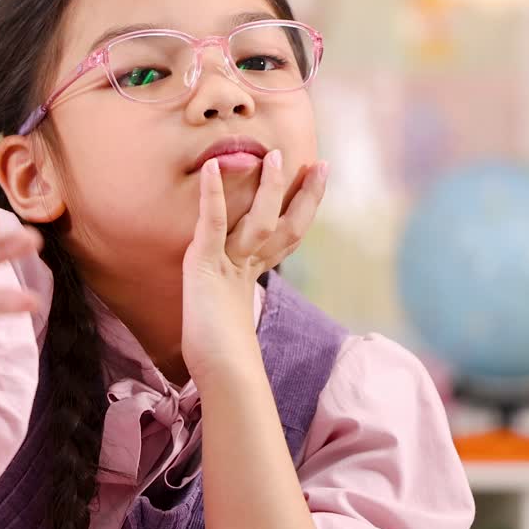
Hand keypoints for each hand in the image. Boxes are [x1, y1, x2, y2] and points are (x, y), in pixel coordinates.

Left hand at [180, 151, 326, 381]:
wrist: (220, 371)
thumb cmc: (217, 354)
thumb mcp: (224, 313)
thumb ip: (230, 295)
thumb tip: (229, 296)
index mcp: (252, 275)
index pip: (286, 236)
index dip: (304, 209)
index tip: (319, 180)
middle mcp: (247, 266)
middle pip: (285, 224)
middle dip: (304, 195)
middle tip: (320, 165)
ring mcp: (230, 263)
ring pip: (258, 219)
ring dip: (269, 187)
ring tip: (274, 157)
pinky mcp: (207, 263)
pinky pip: (212, 222)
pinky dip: (212, 194)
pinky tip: (212, 167)